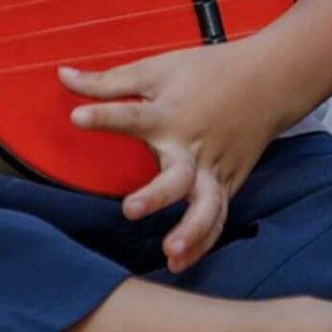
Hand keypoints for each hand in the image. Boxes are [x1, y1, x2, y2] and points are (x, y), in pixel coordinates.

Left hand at [58, 38, 278, 274]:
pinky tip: (180, 262)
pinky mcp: (228, 182)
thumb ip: (108, 81)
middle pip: (178, 175)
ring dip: (191, 231)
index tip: (76, 117)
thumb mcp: (155, 69)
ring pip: (207, 205)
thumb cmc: (206, 71)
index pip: (133, 115)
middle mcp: (192, 145)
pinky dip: (204, 240)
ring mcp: (214, 168)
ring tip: (170, 252)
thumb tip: (63, 77)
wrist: (268, 80)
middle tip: (131, 209)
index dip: (104, 116)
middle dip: (157, 195)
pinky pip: (218, 216)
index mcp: (170, 113)